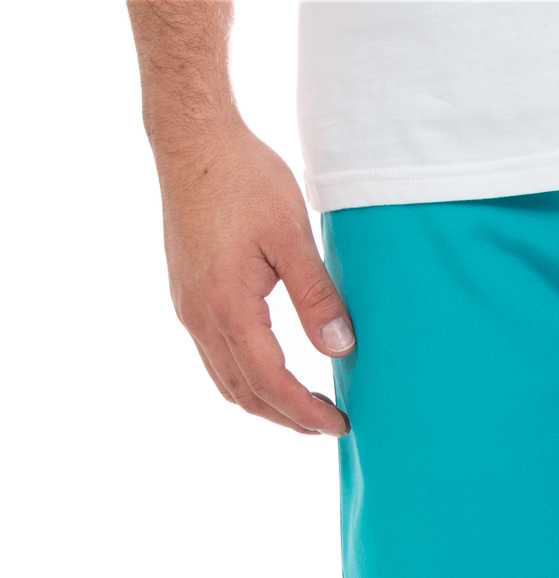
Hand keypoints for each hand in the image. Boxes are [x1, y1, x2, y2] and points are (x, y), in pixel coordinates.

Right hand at [156, 123, 353, 434]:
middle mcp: (201, 317)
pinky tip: (271, 373)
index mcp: (228, 307)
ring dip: (265, 403)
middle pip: (245, 394)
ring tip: (303, 408)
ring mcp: (188, 309)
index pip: (271, 384)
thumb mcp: (292, 236)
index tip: (340, 425)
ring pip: (226, 381)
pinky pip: (214, 358)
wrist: (191, 140)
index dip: (306, 413)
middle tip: (328, 425)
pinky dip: (245, 379)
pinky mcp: (186, 296)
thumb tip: (340, 350)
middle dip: (287, 418)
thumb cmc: (243, 178)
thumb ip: (316, 297)